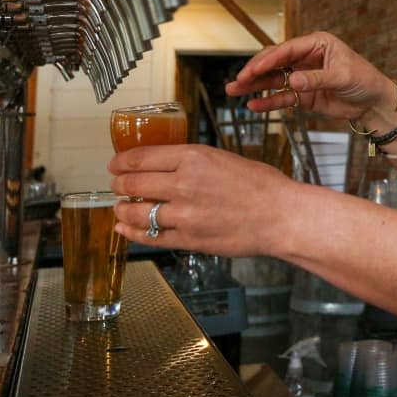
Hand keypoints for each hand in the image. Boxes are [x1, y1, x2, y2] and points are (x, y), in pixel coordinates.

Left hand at [109, 144, 293, 254]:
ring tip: (120, 210)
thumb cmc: (260, 185)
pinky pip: (151, 237)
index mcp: (193, 157)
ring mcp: (185, 214)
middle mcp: (184, 184)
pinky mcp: (189, 239)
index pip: (141, 158)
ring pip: (136, 214)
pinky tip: (126, 230)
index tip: (115, 165)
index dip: (121, 162)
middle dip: (119, 186)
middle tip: (116, 187)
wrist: (280, 215)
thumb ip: (190, 161)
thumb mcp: (222, 157)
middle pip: (133, 185)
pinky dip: (133, 234)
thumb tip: (162, 166)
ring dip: (122, 212)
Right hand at [225, 31, 395, 122]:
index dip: (268, 60)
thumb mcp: (342, 77)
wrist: (374, 103)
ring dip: (255, 86)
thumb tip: (293, 80)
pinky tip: (253, 105)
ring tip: (233, 91)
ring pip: (274, 80)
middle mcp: (306, 57)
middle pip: (275, 62)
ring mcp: (303, 76)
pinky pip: (283, 97)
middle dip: (255, 71)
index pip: (287, 50)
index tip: (253, 69)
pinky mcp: (304, 95)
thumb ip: (316, 79)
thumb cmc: (364, 81)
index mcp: (317, 44)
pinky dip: (269, 102)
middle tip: (239, 81)